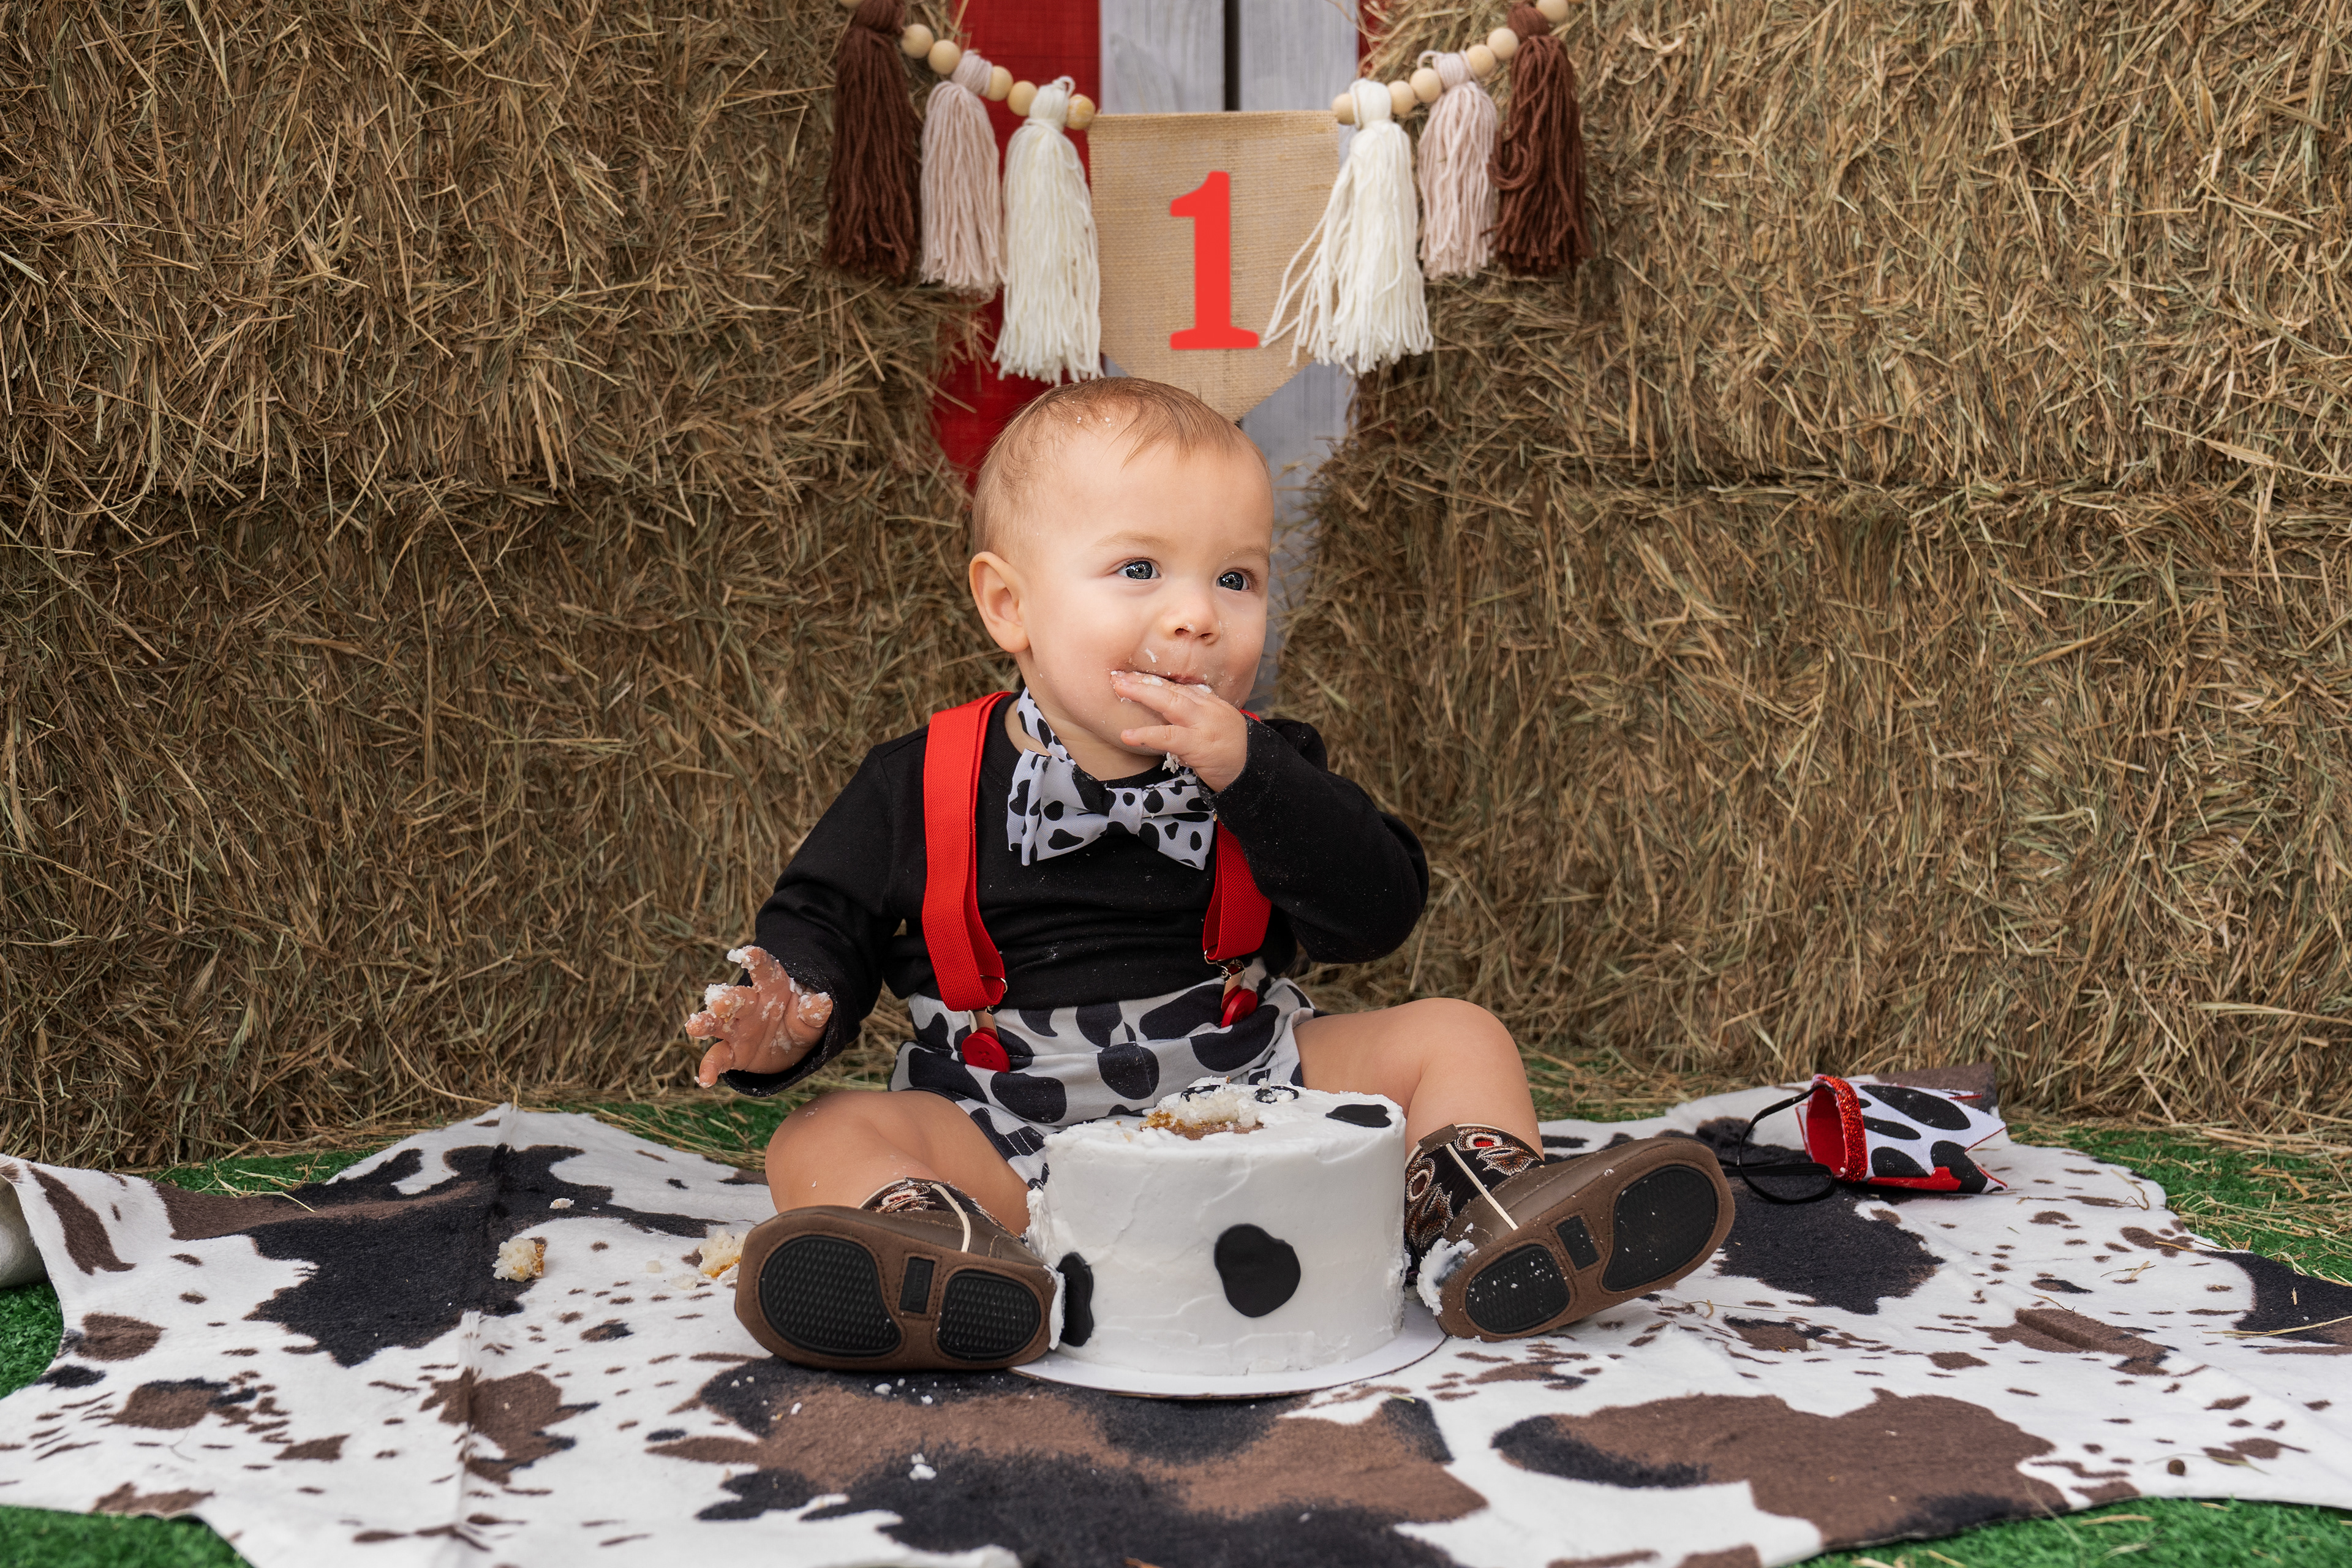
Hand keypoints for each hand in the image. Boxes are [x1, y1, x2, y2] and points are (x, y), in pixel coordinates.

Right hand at [684, 946, 832, 1086]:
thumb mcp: (811, 1019)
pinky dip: (709, 1067)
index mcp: (772, 989)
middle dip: (728, 999)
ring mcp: (738, 1029)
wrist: (791, 1048)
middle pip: (737, 998)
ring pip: (718, 1023)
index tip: (747, 953)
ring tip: (693, 1026)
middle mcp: (750, 1006)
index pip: (765, 971)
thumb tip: (822, 1002)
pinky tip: (705, 1079)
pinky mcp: (732, 1052)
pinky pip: (718, 1058)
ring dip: (706, 1023)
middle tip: (719, 1001)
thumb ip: (814, 1012)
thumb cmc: (799, 1023)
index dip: (757, 961)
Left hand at [1110, 672, 1249, 790]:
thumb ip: (1196, 715)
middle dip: (1144, 681)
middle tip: (1118, 675)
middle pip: (1172, 688)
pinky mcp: (1198, 745)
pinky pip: (1168, 737)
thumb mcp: (1216, 725)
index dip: (1154, 680)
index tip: (1132, 675)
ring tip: (1120, 689)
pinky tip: (1128, 735)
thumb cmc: (1231, 751)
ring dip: (1143, 695)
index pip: (1179, 686)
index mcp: (1210, 703)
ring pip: (1171, 704)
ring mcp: (1203, 725)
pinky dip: (1146, 735)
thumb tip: (1168, 708)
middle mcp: (1207, 708)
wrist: (1252, 772)